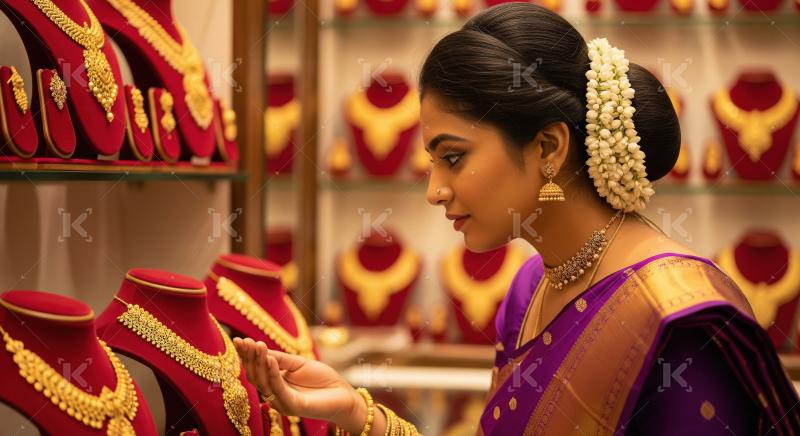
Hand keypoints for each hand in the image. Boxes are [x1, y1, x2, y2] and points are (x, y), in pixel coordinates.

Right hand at [233, 337, 372, 432]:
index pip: (256, 369)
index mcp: (275, 384)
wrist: (343, 395)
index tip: (238, 340)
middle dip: (249, 358)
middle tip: (244, 342)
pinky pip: (278, 389)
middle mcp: (275, 394)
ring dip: (259, 363)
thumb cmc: (322, 379)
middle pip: (255, 376)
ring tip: (257, 346)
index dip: (246, 356)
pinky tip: (270, 359)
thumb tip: (259, 348)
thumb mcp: (298, 363)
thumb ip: (280, 358)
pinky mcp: (292, 406)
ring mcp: (282, 402)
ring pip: (264, 383)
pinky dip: (273, 373)